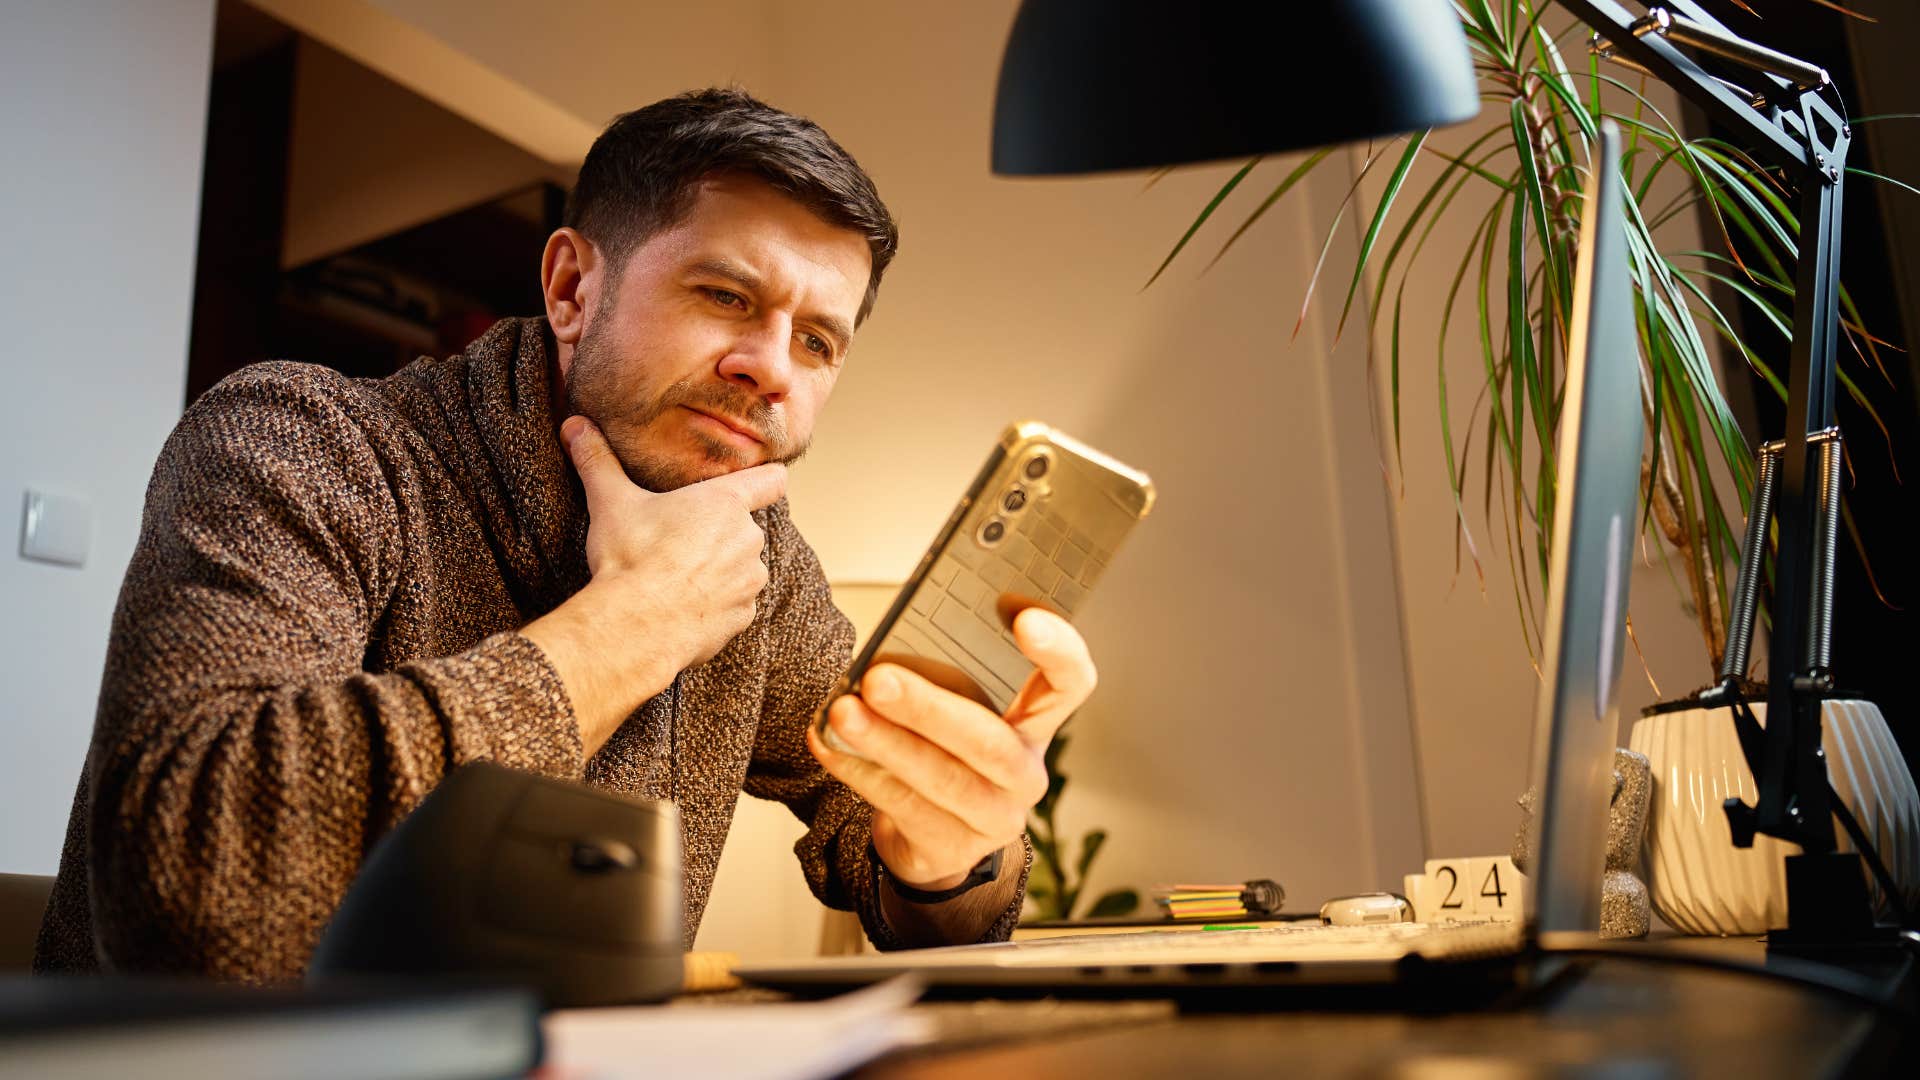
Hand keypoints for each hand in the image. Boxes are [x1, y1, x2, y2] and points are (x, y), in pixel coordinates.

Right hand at [522, 416, 786, 751]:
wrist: (634, 626)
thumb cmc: (629, 558)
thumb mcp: (610, 503)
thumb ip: (597, 461)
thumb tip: (573, 425)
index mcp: (725, 503)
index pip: (772, 479)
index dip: (766, 478)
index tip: (754, 482)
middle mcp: (748, 539)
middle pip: (745, 527)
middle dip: (718, 533)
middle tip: (679, 541)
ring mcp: (749, 581)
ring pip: (742, 568)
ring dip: (721, 570)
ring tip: (678, 577)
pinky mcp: (742, 617)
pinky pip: (736, 605)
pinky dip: (716, 605)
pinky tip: (684, 607)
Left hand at [807, 606, 1095, 890]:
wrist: (933, 839)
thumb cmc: (945, 752)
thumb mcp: (959, 711)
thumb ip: (943, 680)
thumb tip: (886, 656)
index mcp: (1036, 724)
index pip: (1070, 683)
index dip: (1058, 651)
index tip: (1023, 618)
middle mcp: (1025, 773)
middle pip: (990, 742)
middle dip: (929, 708)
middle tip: (878, 678)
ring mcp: (994, 817)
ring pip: (942, 779)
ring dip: (886, 743)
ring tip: (843, 713)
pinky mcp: (951, 847)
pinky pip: (903, 806)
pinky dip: (860, 771)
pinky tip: (829, 743)